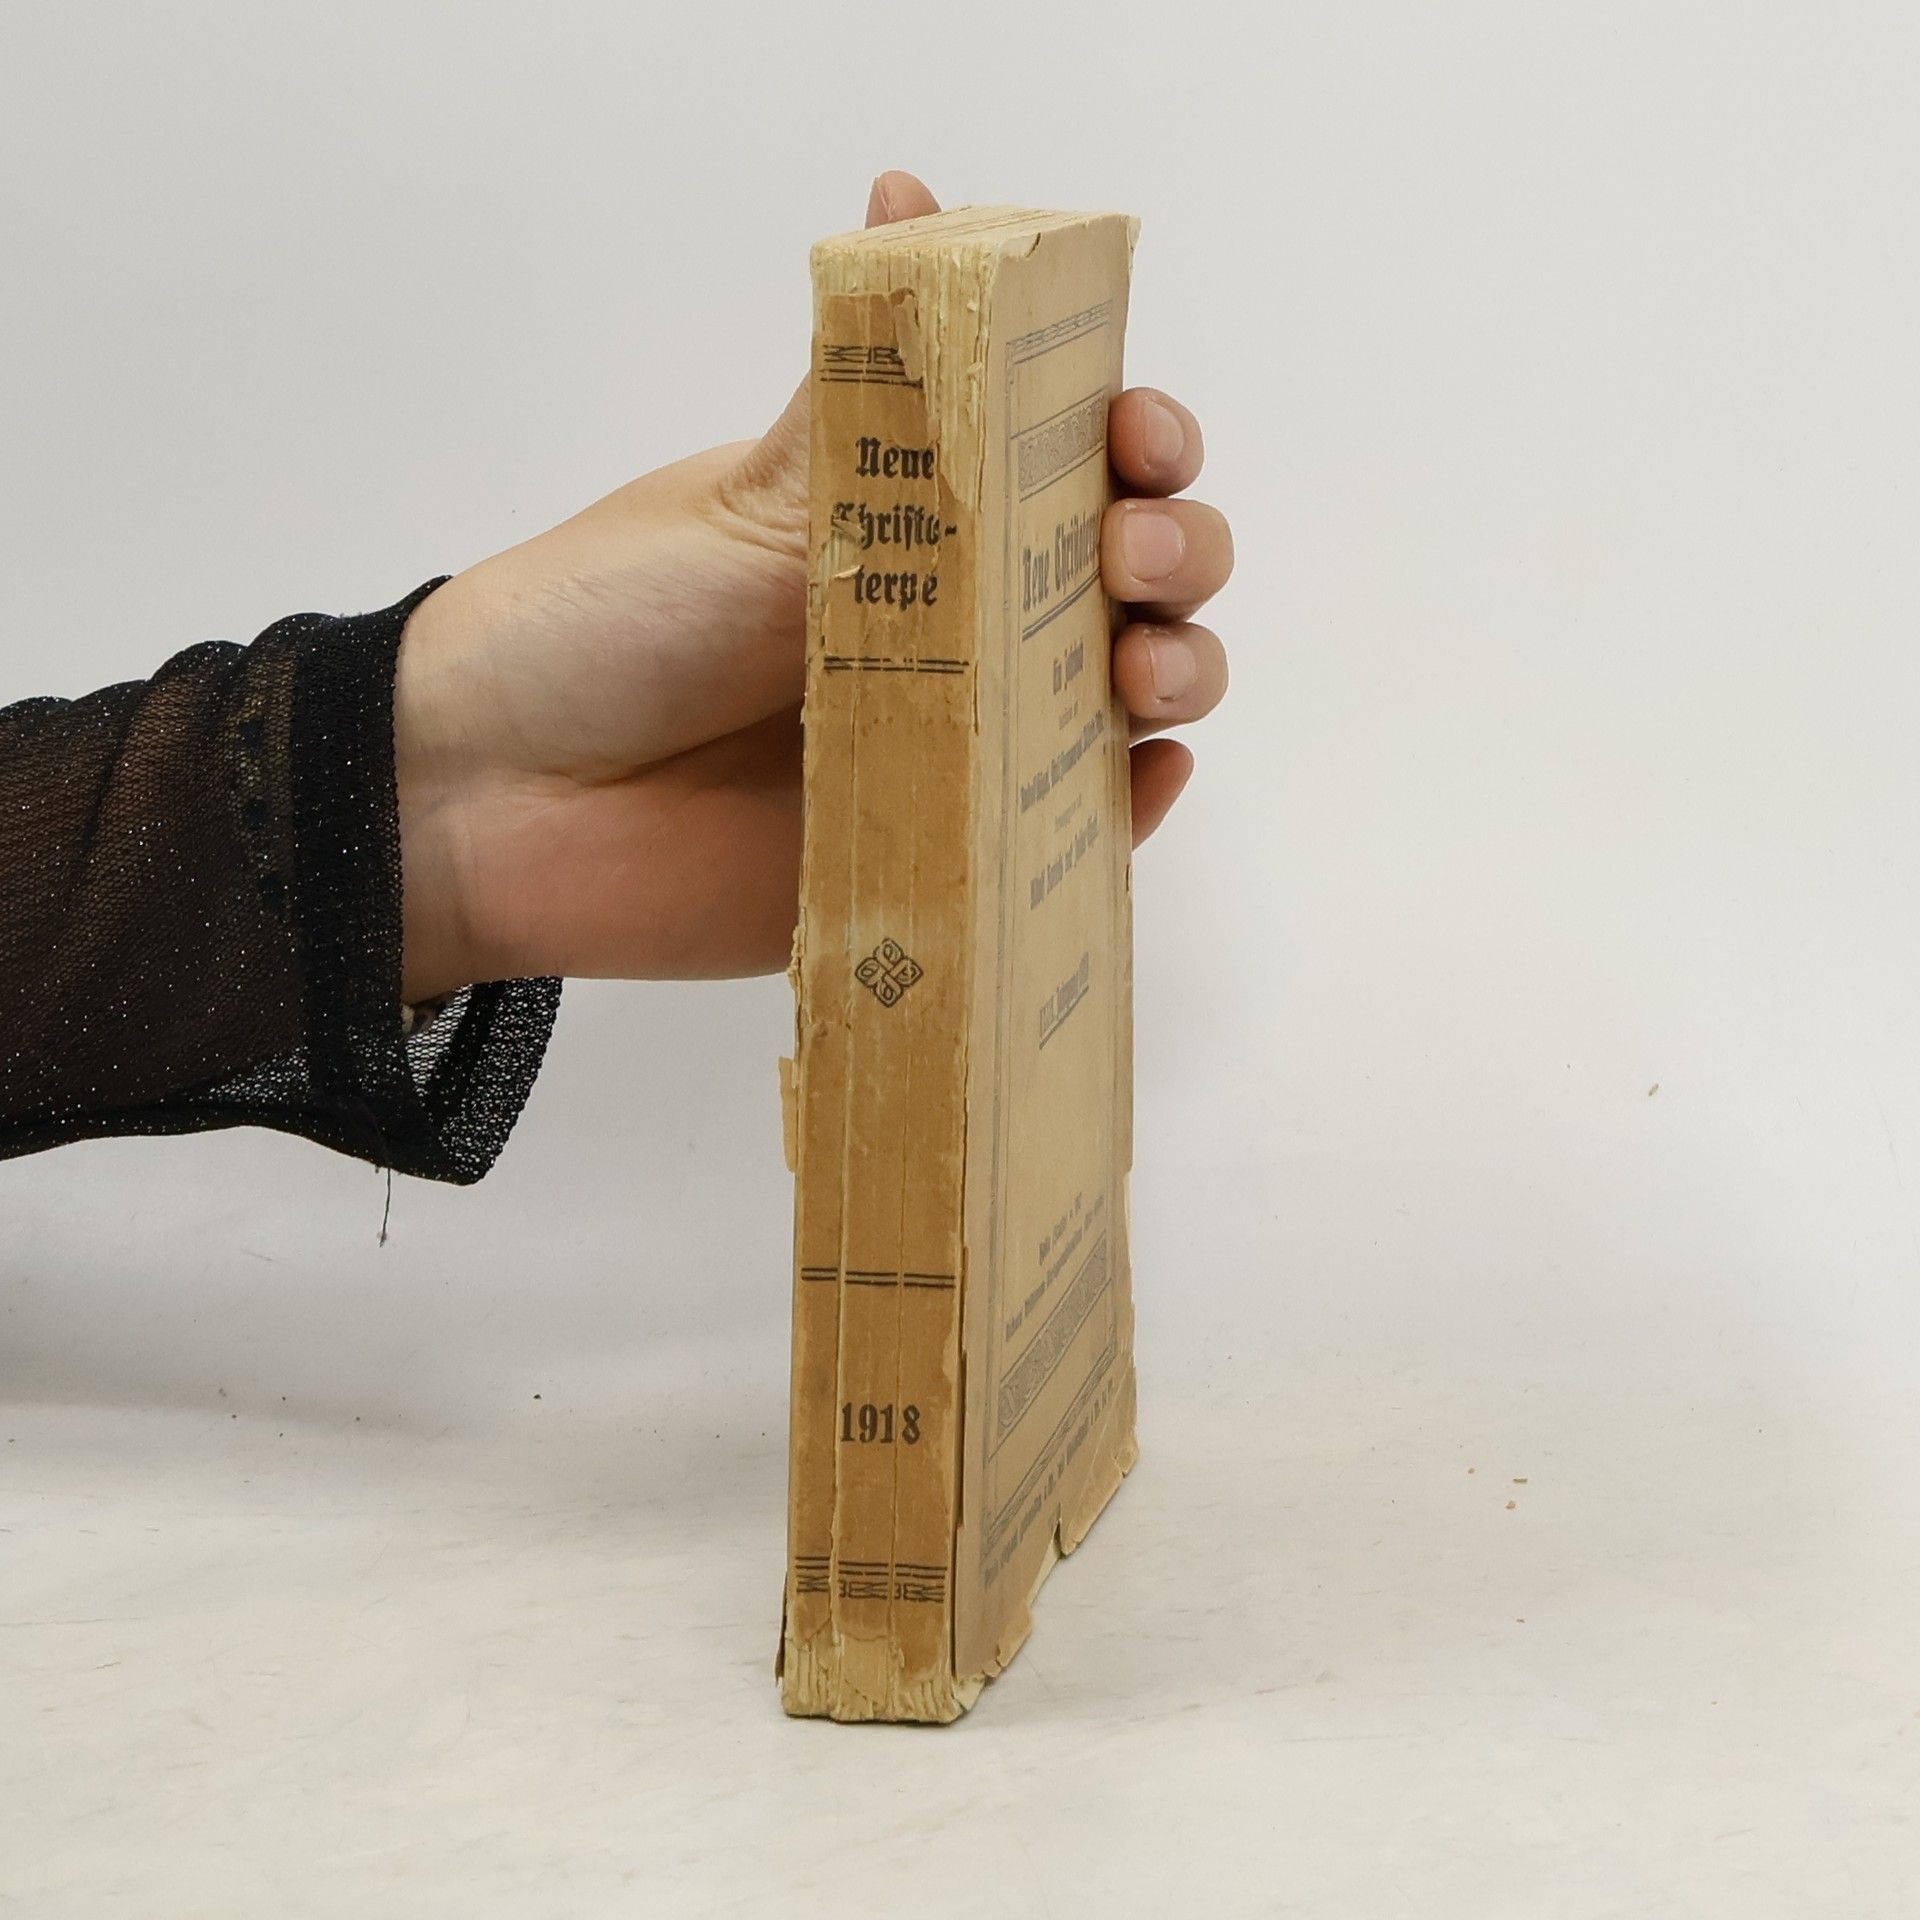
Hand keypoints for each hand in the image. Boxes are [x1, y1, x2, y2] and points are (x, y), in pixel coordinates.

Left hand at [393, 171, 1232, 1003]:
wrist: (500, 797)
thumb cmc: (607, 622)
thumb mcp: (745, 491)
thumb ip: (861, 387)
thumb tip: (908, 195)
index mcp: (919, 520)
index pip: (1076, 465)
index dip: (1139, 442)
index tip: (1135, 440)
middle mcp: (959, 626)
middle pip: (1129, 577)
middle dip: (1175, 550)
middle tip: (1128, 559)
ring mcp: (961, 745)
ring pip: (1122, 699)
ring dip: (1179, 668)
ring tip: (1140, 672)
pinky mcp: (946, 858)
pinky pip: (1072, 836)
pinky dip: (1132, 806)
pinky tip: (1144, 773)